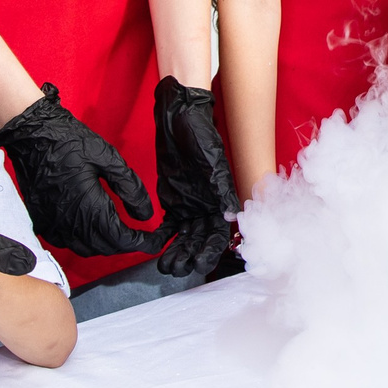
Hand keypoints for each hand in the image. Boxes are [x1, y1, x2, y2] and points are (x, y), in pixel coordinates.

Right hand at [0, 84, 164, 258]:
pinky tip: (92, 227)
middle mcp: (69, 223)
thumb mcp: (109, 159)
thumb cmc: (70, 142)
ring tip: (120, 231)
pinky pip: (67, 243)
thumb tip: (145, 216)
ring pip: (86, 249)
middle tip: (141, 234)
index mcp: (89, 208)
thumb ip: (130, 189)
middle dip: (126, 244)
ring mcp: (52, 225)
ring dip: (106, 244)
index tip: (154, 240)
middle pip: (105, 248)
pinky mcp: (41, 222)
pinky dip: (85, 241)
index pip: (121, 239)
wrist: (32, 136)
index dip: (141, 242)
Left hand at [150, 77, 235, 279]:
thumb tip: (233, 216)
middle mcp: (206, 207)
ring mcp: (189, 205)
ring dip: (177, 251)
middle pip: (200, 239)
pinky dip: (162, 237)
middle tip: (176, 269)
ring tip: (166, 266)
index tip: (199, 264)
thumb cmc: (202, 137)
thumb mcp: (214, 163)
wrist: (180, 118)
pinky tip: (154, 247)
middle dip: (190, 255)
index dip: (210, 251)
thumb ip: (222, 190)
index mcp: (221, 200)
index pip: (218, 234)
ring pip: (184, 236)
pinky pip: (168, 225)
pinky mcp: (172, 200)